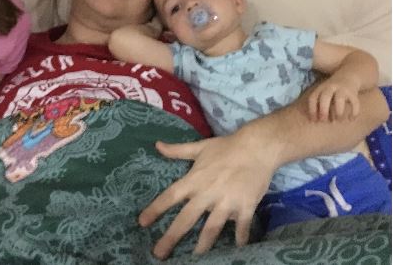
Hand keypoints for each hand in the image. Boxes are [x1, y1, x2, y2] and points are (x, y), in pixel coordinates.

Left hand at [138, 134, 273, 257]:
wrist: (257, 147)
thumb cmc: (226, 147)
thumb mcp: (199, 147)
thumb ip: (177, 150)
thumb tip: (157, 145)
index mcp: (194, 179)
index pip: (170, 196)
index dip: (155, 209)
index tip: (142, 222)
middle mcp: (207, 193)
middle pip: (186, 219)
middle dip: (171, 237)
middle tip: (159, 254)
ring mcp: (227, 201)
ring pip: (212, 228)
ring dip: (203, 244)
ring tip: (195, 259)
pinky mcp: (245, 206)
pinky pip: (241, 227)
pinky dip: (239, 239)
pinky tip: (237, 250)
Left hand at [307, 76, 359, 121]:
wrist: (348, 76)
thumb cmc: (332, 91)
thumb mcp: (323, 94)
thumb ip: (319, 106)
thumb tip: (316, 121)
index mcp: (321, 88)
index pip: (313, 98)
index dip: (312, 110)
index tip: (314, 121)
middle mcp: (330, 87)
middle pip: (325, 97)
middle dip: (323, 110)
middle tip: (324, 121)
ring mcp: (342, 89)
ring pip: (339, 99)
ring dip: (338, 111)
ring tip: (338, 120)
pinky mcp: (353, 93)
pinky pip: (354, 103)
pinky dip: (354, 112)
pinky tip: (351, 119)